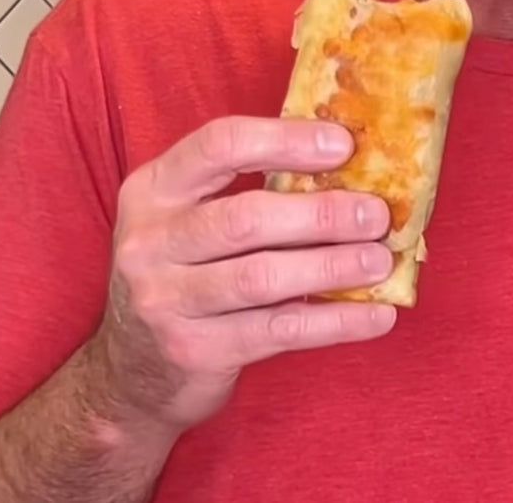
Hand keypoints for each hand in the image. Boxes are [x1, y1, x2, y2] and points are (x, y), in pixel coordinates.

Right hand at [89, 116, 394, 432]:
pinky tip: (377, 314)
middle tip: (376, 214)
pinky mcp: (193, 351)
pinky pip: (277, 331)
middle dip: (320, 214)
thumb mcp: (192, 216)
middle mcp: (150, 240)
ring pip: (263, 277)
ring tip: (381, 260)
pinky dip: (335, 322)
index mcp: (154, 187)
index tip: (343, 145)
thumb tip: (352, 167)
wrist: (131, 371)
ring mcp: (164, 299)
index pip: (220, 145)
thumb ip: (251, 187)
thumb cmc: (185, 269)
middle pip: (246, 218)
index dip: (285, 140)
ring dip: (332, 267)